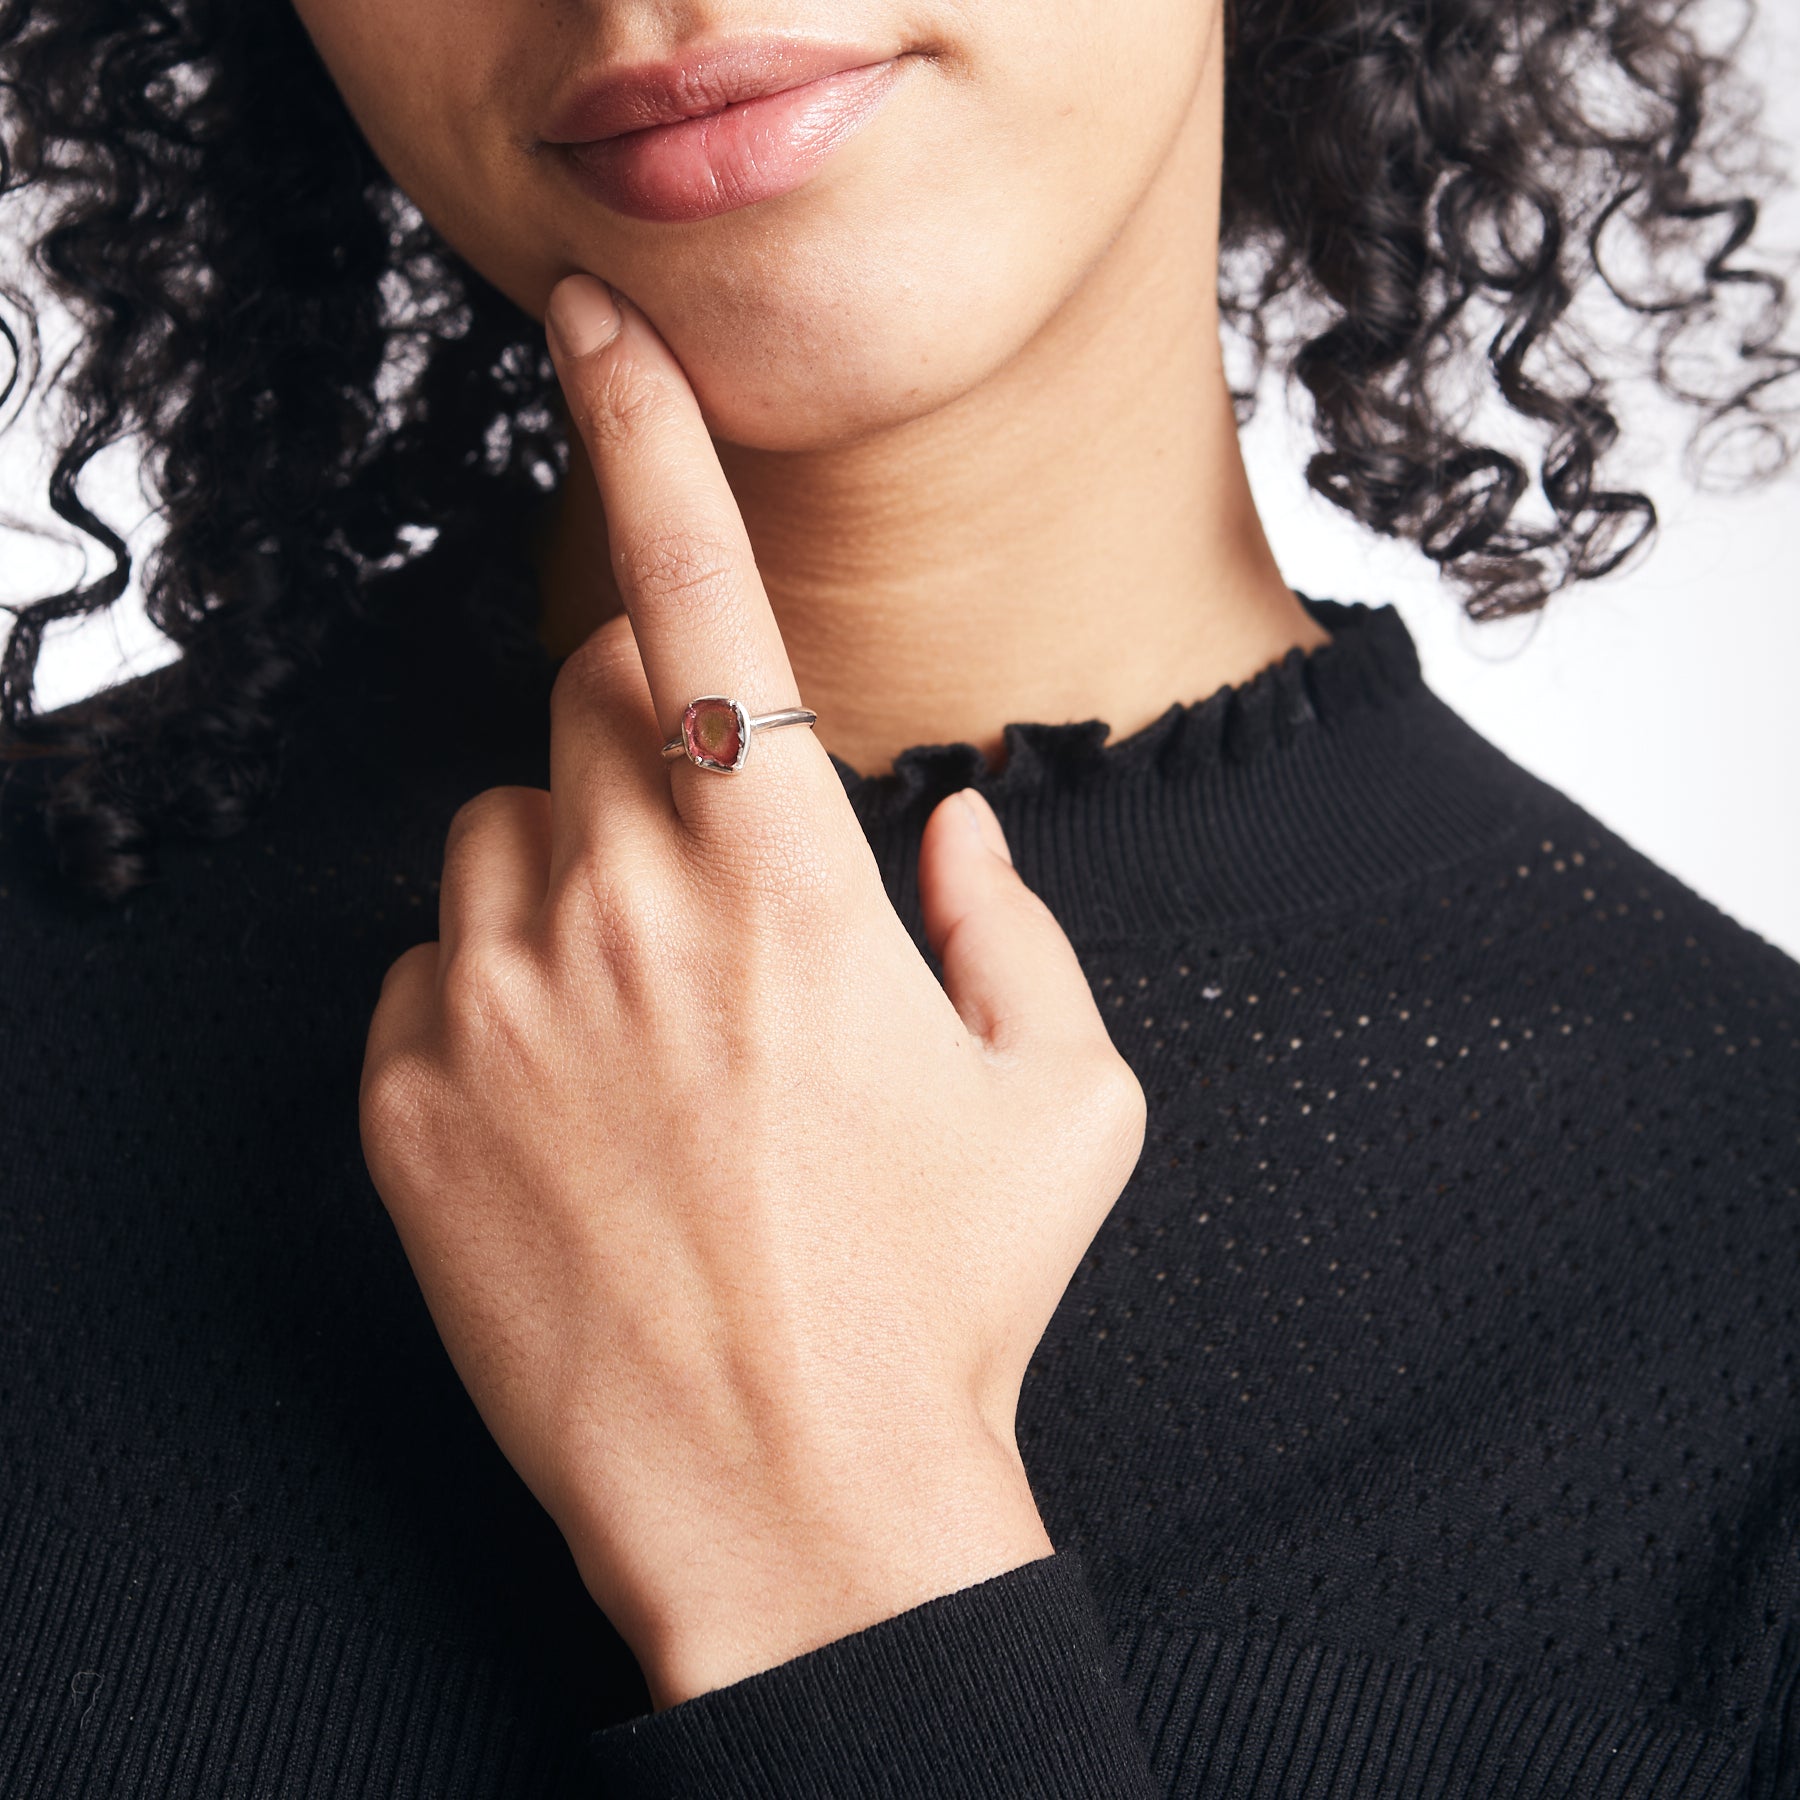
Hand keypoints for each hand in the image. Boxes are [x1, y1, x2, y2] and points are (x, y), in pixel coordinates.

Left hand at [359, 275, 1145, 1709]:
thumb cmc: (948, 1301)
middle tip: (725, 883)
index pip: (700, 592)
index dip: (647, 426)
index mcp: (789, 879)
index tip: (594, 323)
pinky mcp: (406, 1101)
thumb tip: (961, 831)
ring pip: (496, 832)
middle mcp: (623, 910)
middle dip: (652, 740)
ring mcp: (494, 1003)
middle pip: (586, 700)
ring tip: (655, 1025)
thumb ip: (1021, 925)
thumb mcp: (1068, 1098)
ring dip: (572, 871)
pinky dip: (498, 994)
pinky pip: (429, 969)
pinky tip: (578, 1113)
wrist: (791, 1502)